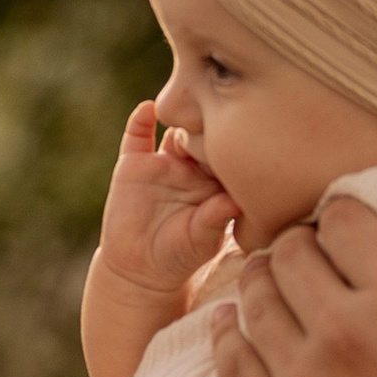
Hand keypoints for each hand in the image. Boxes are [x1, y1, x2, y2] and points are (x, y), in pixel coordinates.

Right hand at [97, 101, 240, 303]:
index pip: (229, 154)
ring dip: (182, 119)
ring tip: (187, 115)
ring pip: (176, 130)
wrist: (139, 266)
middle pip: (205, 134)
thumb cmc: (179, 256)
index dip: (236, 144)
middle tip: (215, 121)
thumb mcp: (200, 241)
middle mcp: (192, 167)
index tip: (242, 138)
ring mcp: (164, 162)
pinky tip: (147, 109)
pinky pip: (137, 135)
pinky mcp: (134, 163)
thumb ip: (215, 220)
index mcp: (215, 183)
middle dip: (211, 124)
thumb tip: (235, 201)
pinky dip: (140, 119)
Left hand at [212, 199, 376, 376]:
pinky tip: (228, 319)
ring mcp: (303, 376)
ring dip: (258, 278)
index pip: (344, 219)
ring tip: (267, 278)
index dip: (338, 218)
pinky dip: (225, 329)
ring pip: (255, 295)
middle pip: (293, 251)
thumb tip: (371, 225)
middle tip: (302, 254)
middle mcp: (346, 332)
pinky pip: (230, 355)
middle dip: (295, 244)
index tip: (339, 229)